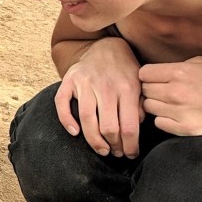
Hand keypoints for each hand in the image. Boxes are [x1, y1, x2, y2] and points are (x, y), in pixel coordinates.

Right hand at [54, 37, 144, 157]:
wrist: (106, 46)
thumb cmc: (125, 70)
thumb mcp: (139, 85)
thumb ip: (139, 105)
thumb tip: (137, 127)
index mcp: (127, 88)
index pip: (129, 126)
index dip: (130, 146)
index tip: (131, 154)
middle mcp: (106, 86)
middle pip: (109, 127)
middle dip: (114, 146)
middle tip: (116, 152)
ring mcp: (85, 83)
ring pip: (87, 120)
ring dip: (94, 141)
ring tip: (102, 150)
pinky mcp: (69, 81)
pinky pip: (63, 104)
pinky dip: (67, 121)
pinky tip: (75, 133)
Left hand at [140, 57, 201, 140]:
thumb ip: (178, 66)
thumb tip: (159, 71)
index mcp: (180, 72)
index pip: (144, 73)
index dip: (148, 75)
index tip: (154, 78)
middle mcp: (176, 92)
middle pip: (144, 90)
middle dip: (151, 89)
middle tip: (163, 91)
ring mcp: (178, 112)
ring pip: (149, 107)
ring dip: (156, 105)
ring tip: (170, 103)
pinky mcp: (182, 129)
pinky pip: (158, 123)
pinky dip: (164, 119)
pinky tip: (176, 115)